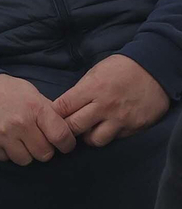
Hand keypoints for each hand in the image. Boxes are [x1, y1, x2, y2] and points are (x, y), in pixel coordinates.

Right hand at [0, 74, 76, 165]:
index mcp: (35, 109)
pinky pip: (5, 159)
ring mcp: (1, 136)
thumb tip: (68, 127)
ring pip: (25, 160)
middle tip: (34, 139)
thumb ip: (48, 110)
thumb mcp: (30, 92)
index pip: (62, 137)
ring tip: (16, 139)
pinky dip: (5, 152)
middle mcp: (19, 124)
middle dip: (43, 148)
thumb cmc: (3, 90)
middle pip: (45, 154)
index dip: (66, 144)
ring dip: (24, 152)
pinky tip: (1, 139)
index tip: (63, 144)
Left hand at [52, 54, 170, 147]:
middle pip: (74, 127)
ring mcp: (120, 119)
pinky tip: (106, 127)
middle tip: (66, 126)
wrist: (155, 71)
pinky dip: (107, 135)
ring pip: (94, 140)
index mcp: (92, 89)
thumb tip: (65, 106)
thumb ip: (80, 90)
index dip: (54, 113)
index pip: (62, 107)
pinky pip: (114, 139)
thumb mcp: (95, 73)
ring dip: (87, 136)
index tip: (52, 116)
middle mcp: (104, 106)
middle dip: (66, 128)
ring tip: (88, 129)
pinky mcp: (133, 128)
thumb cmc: (121, 69)